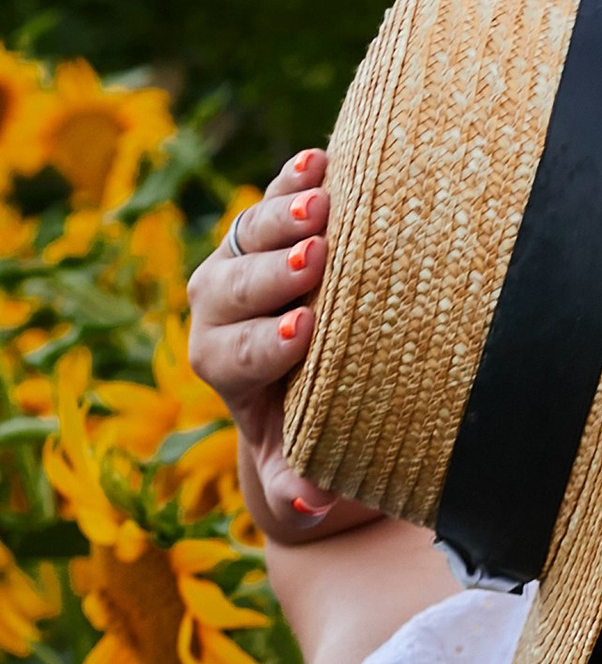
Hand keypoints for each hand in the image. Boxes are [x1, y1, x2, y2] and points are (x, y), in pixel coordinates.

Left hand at [187, 150, 378, 546]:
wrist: (307, 381)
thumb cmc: (310, 428)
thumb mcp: (303, 461)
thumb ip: (298, 484)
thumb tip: (309, 503)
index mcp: (220, 365)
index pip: (237, 352)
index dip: (266, 343)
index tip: (301, 333)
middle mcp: (217, 307)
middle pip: (237, 285)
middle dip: (273, 272)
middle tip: (314, 259)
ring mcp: (240, 258)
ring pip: (249, 233)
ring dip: (283, 215)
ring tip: (322, 201)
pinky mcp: (267, 224)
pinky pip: (273, 194)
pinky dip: (293, 178)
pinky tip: (318, 159)